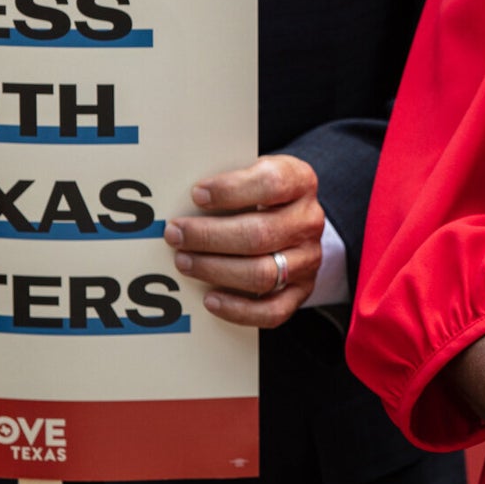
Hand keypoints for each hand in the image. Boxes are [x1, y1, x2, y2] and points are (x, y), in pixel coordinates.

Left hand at [165, 154, 322, 327]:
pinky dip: (238, 309)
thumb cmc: (261, 195)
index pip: (272, 184)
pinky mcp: (301, 291)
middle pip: (260, 234)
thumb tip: (179, 197)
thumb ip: (226, 179)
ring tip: (184, 262)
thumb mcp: (252, 172)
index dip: (231, 190)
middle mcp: (308, 221)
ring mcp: (308, 259)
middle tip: (176, 234)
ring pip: (262, 273)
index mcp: (299, 182)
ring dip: (215, 270)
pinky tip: (210, 299)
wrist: (294, 221)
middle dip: (210, 236)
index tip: (197, 194)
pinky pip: (272, 311)